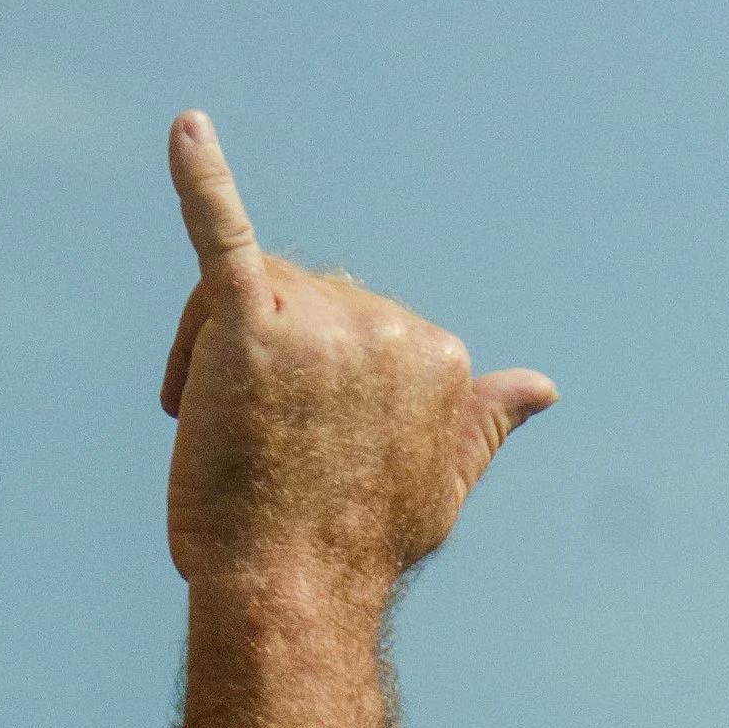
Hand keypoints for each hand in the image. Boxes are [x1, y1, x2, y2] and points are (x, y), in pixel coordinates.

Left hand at [160, 112, 554, 602]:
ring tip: (211, 434)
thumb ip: (483, 422)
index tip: (303, 457)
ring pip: (254, 292)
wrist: (292, 598)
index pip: (354, 329)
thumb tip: (543, 387)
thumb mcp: (442, 482)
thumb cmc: (356, 551)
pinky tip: (185, 129)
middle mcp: (389, 323)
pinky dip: (200, 182)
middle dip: (264, 368)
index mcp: (438, 351)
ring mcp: (323, 322)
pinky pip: (224, 237)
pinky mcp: (252, 326)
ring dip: (215, 354)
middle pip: (303, 300)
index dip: (312, 390)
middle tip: (247, 456)